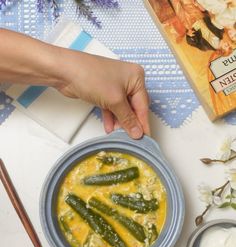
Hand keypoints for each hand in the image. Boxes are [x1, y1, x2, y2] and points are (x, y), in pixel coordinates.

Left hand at [0, 29, 149, 138]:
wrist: (65, 71)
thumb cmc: (92, 77)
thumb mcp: (114, 101)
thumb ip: (127, 118)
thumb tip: (137, 133)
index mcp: (136, 77)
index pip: (143, 105)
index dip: (143, 123)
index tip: (146, 138)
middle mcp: (128, 80)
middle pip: (133, 107)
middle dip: (131, 123)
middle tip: (131, 139)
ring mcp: (115, 85)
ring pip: (122, 109)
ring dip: (120, 122)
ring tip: (119, 136)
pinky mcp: (103, 91)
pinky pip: (112, 108)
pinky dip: (111, 118)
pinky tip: (109, 128)